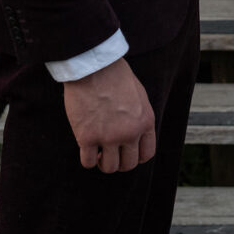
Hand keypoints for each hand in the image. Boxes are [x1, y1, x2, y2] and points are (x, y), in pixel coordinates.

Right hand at [63, 57, 155, 172]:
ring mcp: (109, 137)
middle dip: (119, 161)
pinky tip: (86, 147)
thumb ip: (139, 116)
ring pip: (109, 167)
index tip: (126, 153)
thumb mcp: (139, 94)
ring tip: (99, 152)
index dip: (136, 157)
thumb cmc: (115, 74)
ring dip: (103, 162)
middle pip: (128, 165)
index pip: (147, 154)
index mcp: (145, 121)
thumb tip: (136, 133)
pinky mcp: (87, 137)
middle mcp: (130, 132)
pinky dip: (88, 159)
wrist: (95, 66)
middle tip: (110, 152)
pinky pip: (88, 162)